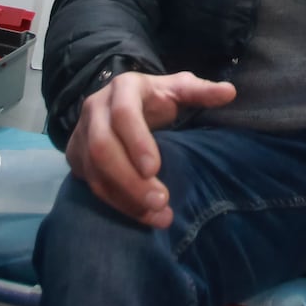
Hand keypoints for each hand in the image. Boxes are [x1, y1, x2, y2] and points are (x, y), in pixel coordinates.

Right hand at [65, 71, 235, 228]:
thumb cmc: (158, 98)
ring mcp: (81, 133)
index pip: (123, 114)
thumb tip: (229, 92)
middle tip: (161, 202)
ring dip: (124, 197)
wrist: (123, 103)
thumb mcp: (179, 88)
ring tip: (157, 217)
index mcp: (124, 89)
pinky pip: (91, 185)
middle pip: (102, 147)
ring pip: (94, 171)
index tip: (155, 169)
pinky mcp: (76, 157)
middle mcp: (95, 108)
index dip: (137, 142)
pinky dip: (116, 204)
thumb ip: (201, 92)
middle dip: (130, 179)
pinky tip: (142, 217)